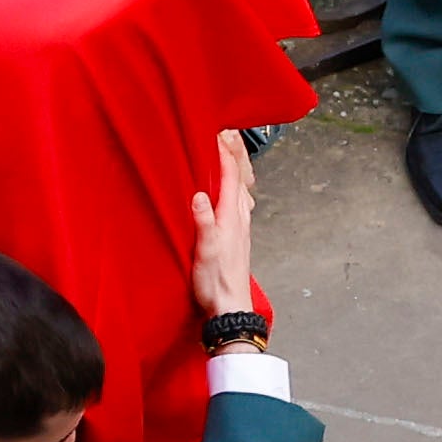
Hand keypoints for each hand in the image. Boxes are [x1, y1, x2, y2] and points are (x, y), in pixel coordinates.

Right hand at [186, 129, 260, 324]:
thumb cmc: (216, 284)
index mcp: (231, 218)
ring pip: (242, 189)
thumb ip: (203, 222)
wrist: (230, 308)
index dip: (225, 153)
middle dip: (236, 154)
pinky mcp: (237, 237)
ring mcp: (240, 228)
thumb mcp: (204, 252)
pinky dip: (236, 188)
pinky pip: (240, 203)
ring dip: (237, 170)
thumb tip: (199, 196)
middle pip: (241, 178)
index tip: (219, 133)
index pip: (230, 177)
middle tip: (230, 133)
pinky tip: (231, 193)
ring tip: (231, 155)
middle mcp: (240, 219)